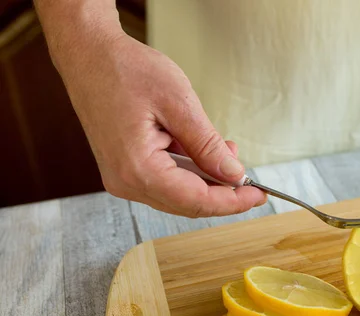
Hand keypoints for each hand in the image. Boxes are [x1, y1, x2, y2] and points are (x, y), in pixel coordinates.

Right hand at [56, 32, 265, 216]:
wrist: (89, 56)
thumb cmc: (125, 71)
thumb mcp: (178, 104)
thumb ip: (207, 145)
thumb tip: (232, 174)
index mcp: (137, 169)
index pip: (196, 201)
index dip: (232, 202)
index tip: (258, 195)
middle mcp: (126, 182)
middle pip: (188, 204)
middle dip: (223, 193)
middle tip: (250, 178)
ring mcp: (123, 178)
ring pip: (178, 195)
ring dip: (207, 182)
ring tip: (227, 152)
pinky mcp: (125, 170)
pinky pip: (166, 182)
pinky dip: (190, 173)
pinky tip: (203, 153)